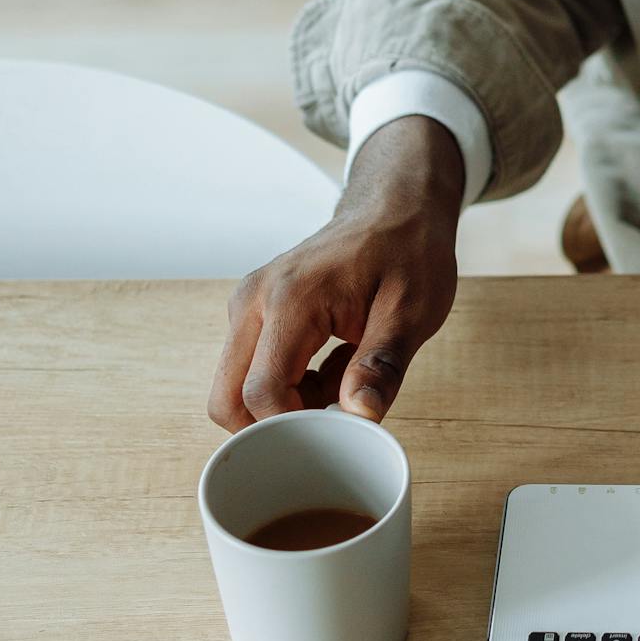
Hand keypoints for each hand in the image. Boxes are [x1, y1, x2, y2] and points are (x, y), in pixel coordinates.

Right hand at [207, 116, 464, 429]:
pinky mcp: (253, 313)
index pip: (260, 392)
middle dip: (275, 425)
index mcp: (290, 299)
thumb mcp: (412, 311)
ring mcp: (248, 305)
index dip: (294, 428)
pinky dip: (287, 386)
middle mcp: (253, 301)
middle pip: (227, 398)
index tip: (338, 432)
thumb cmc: (408, 251)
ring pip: (236, 388)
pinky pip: (251, 370)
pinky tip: (331, 370)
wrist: (396, 208)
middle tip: (334, 420)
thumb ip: (382, 365)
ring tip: (342, 382)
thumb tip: (361, 416)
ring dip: (284, 405)